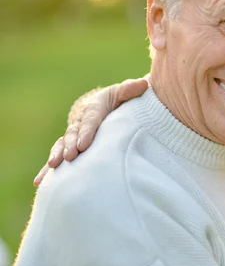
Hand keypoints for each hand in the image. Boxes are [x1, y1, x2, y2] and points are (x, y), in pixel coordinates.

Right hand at [33, 78, 147, 185]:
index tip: (83, 144)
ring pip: (62, 144)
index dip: (86, 132)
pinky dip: (47, 169)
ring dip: (57, 154)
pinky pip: (58, 157)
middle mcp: (80, 122)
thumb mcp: (124, 92)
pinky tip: (40, 182)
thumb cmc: (120, 100)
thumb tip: (143, 84)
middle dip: (70, 145)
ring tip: (53, 165)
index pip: (90, 120)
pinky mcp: (70, 146)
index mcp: (93, 108)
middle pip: (73, 133)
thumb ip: (131, 90)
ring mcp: (73, 135)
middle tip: (70, 156)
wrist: (108, 105)